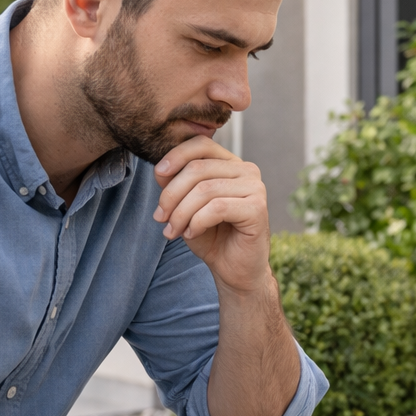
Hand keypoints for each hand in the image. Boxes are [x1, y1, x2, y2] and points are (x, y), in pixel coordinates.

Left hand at [154, 136, 268, 294]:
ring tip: (173, 231)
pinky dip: (197, 222)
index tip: (158, 175)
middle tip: (160, 218)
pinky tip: (192, 234)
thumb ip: (176, 185)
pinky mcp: (258, 208)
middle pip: (198, 168)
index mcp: (231, 164)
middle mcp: (247, 171)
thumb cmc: (212, 237)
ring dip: (181, 213)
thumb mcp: (186, 206)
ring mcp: (256, 188)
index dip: (176, 155)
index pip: (202, 144)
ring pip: (205, 190)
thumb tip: (161, 170)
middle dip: (171, 194)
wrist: (234, 270)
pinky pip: (217, 208)